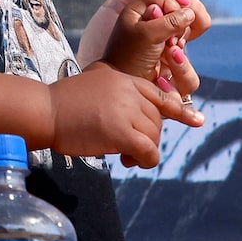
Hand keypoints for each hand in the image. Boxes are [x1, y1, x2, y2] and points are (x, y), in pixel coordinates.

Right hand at [48, 60, 203, 169]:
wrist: (44, 110)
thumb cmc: (62, 104)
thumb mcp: (95, 87)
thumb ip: (116, 96)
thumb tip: (131, 120)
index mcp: (124, 79)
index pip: (159, 95)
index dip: (179, 111)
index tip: (197, 120)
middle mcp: (129, 92)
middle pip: (156, 121)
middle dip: (147, 138)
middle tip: (128, 151)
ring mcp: (126, 110)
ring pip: (153, 137)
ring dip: (144, 151)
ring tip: (124, 157)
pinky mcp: (121, 131)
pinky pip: (148, 151)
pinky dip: (146, 160)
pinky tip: (131, 161)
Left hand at [80, 0, 210, 99]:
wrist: (85, 72)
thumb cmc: (101, 39)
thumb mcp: (118, 9)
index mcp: (163, 25)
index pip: (193, 12)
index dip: (190, 5)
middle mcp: (170, 48)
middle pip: (198, 35)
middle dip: (186, 28)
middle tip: (170, 29)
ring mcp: (167, 72)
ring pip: (191, 72)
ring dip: (182, 61)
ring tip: (168, 51)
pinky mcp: (163, 95)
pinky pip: (182, 92)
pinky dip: (176, 82)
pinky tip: (161, 74)